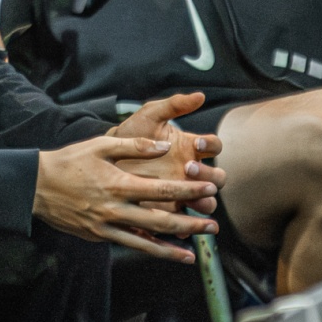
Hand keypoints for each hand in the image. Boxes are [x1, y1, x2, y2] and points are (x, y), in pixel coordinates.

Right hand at [34, 134, 218, 261]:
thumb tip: (164, 146)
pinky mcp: (100, 236)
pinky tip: (171, 256)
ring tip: (197, 250)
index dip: (190, 190)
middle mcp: (115, 209)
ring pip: (148, 242)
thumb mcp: (101, 145)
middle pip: (161, 221)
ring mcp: (107, 227)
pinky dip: (153, 252)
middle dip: (191, 224)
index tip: (211, 188)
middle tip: (214, 224)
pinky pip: (131, 246)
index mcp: (119, 183)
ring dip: (175, 247)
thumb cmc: (70, 161)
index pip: (163, 190)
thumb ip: (135, 145)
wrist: (36, 186)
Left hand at [113, 91, 224, 213]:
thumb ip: (173, 105)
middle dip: (209, 174)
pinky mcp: (168, 211)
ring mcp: (182, 192)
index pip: (214, 146)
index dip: (210, 144)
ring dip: (203, 199)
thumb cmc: (129, 134)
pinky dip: (184, 227)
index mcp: (190, 148)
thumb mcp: (149, 116)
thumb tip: (200, 95)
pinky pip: (184, 224)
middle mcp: (191, 171)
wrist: (104, 160)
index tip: (197, 142)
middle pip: (217, 177)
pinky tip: (177, 223)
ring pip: (207, 201)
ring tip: (189, 197)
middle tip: (188, 168)